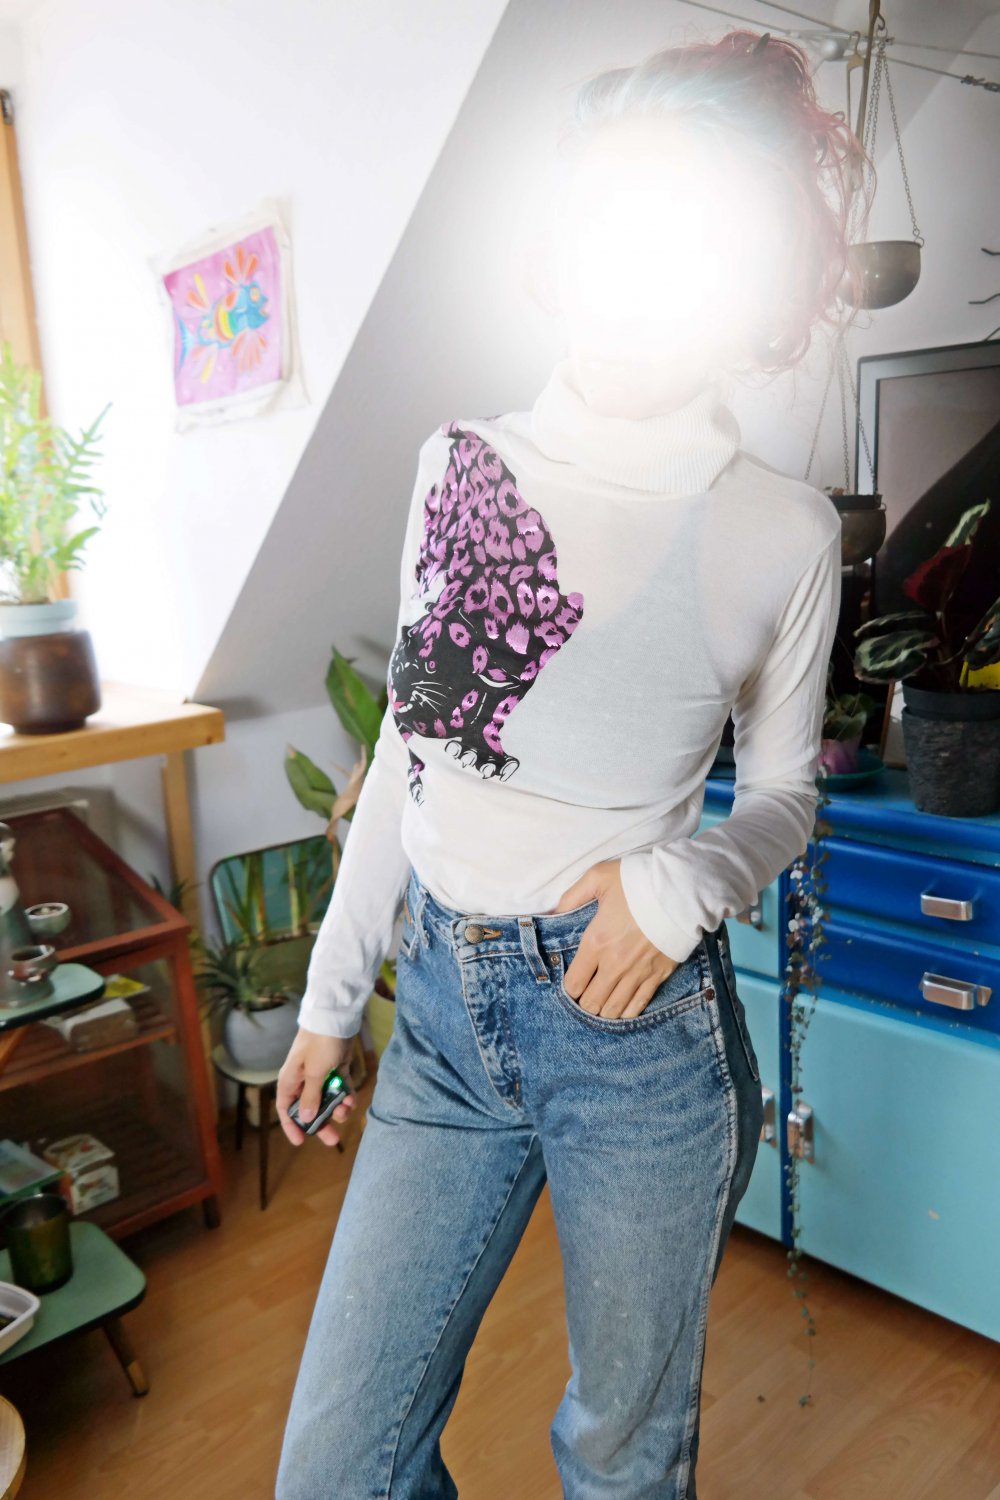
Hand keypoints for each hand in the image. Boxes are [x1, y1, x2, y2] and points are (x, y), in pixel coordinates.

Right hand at [277, 1027, 358, 1146]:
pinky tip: (353, 1100)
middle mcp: (304, 1078)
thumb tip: (306, 1118)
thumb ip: (311, 1097)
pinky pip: (340, 1087)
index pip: (285, 1108)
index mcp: (291, 1079)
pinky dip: (346, 1095)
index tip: (301, 1141)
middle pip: (310, 1108)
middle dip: (321, 1123)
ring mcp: (321, 1072)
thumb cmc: (321, 1042)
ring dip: (337, 1108)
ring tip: (348, 1110)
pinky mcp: (336, 1066)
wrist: (337, 1015)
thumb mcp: (316, 1072)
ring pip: (327, 1099)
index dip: (291, 1125)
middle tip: (334, 1139)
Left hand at [551, 859, 682, 1020]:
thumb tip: (551, 913)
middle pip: (591, 1003)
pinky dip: (627, 1011)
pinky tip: (622, 1005)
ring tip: (603, 1000)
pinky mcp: (658, 976)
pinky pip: (638, 1006)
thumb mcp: (598, 877)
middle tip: (586, 992)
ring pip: (614, 1010)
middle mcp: (614, 965)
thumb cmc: (638, 881)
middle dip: (584, 1002)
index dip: (569, 988)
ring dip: (604, 1009)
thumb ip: (571, 897)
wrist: (682, 889)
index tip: (572, 982)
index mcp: (596, 942)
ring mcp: (637, 974)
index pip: (573, 984)